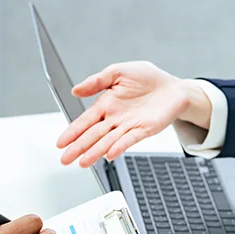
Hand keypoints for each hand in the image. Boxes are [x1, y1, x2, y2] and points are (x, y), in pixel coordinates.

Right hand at [56, 61, 212, 167]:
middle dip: (78, 147)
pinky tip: (109, 155)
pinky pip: (129, 140)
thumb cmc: (147, 78)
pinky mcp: (144, 130)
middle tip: (65, 159)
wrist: (173, 88)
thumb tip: (76, 90)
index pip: (85, 121)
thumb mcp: (118, 72)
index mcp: (106, 105)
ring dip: (95, 152)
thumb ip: (97, 81)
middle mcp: (115, 118)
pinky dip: (119, 147)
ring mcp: (128, 126)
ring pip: (108, 141)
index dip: (72, 131)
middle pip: (93, 135)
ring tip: (82, 162)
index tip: (61, 142)